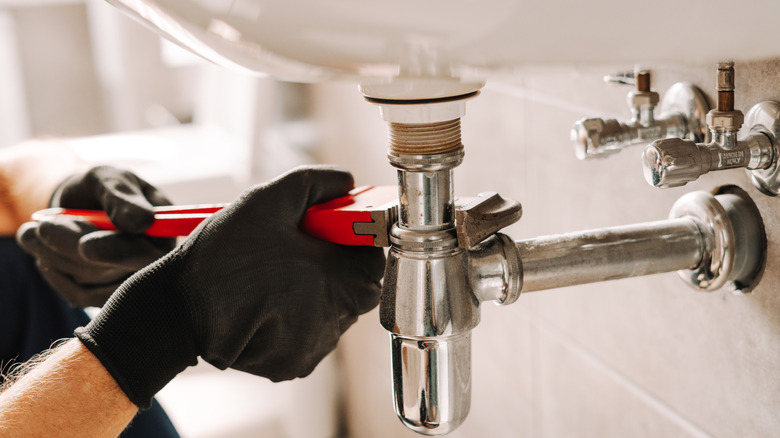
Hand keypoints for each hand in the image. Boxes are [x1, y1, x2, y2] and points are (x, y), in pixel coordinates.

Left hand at [16, 166, 174, 306]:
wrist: (83, 204)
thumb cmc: (102, 187)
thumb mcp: (109, 179)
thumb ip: (122, 196)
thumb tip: (142, 222)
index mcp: (166, 232)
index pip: (150, 252)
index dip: (118, 252)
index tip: (86, 245)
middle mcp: (154, 264)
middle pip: (117, 271)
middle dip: (74, 248)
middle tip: (41, 227)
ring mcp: (130, 283)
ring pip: (90, 279)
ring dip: (54, 254)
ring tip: (30, 231)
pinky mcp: (106, 296)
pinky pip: (77, 294)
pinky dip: (53, 271)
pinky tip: (40, 250)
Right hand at [75, 166, 385, 408]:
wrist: (175, 311)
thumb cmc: (222, 255)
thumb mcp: (268, 201)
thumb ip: (316, 183)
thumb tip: (345, 181)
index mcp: (342, 281)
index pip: (375, 256)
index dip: (356, 236)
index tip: (332, 227)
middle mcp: (336, 321)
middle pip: (355, 284)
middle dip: (333, 262)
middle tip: (297, 247)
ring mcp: (316, 347)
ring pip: (331, 308)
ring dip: (314, 289)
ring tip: (273, 273)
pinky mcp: (294, 365)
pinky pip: (309, 332)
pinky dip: (295, 315)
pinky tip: (266, 300)